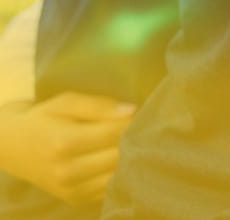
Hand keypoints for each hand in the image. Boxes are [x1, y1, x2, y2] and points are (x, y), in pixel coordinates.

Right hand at [0, 93, 135, 203]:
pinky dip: (120, 175)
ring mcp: (71, 189)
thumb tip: (132, 110)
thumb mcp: (65, 103)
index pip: (116, 133)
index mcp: (66, 142)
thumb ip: (98, 106)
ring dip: (131, 160)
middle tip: (144, 129)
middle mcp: (68, 170)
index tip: (143, 115)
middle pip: (120, 156)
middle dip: (136, 141)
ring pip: (118, 175)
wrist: (12, 147)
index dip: (134, 122)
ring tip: (135, 144)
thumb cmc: (42, 120)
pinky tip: (121, 161)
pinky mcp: (75, 199)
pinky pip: (109, 189)